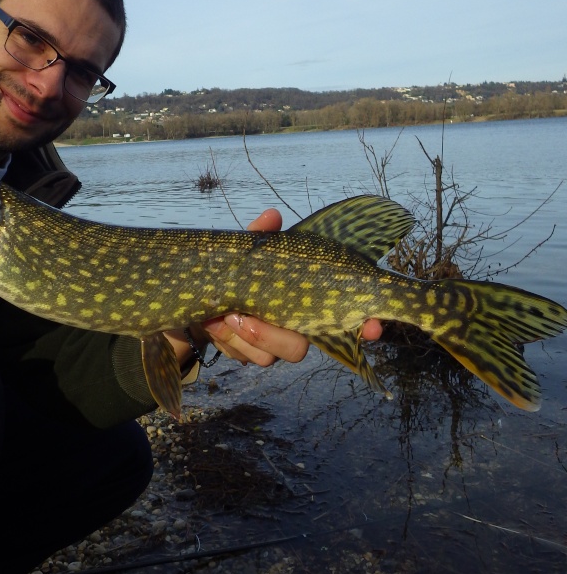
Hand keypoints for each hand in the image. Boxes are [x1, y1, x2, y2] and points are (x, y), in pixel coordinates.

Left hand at [198, 208, 382, 366]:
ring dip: (243, 336)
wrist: (202, 292)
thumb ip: (262, 236)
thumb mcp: (250, 250)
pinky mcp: (245, 354)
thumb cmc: (240, 268)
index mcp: (304, 302)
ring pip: (267, 357)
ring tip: (225, 314)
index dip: (364, 326)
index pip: (344, 320)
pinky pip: (243, 356)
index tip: (371, 324)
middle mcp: (291, 329)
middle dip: (271, 336)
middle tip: (245, 318)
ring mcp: (268, 346)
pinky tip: (215, 319)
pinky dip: (227, 338)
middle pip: (298, 350)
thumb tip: (273, 216)